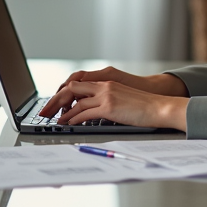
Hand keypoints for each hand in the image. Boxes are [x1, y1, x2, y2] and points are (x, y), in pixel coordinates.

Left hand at [39, 67, 186, 117]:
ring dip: (63, 112)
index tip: (57, 102)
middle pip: (71, 88)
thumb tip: (93, 112)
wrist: (160, 107)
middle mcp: (105, 86)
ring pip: (76, 102)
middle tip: (47, 110)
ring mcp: (106, 95)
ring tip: (55, 120)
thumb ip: (107, 101)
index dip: (65, 92)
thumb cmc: (145, 107)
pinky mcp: (109, 107)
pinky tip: (68, 124)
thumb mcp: (123, 99)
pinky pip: (84, 113)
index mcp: (107, 82)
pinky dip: (73, 119)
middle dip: (56, 100)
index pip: (79, 83)